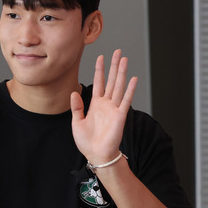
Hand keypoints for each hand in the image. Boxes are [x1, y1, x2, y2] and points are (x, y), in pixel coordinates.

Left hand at [70, 49, 136, 164]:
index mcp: (95, 105)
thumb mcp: (76, 122)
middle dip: (114, 66)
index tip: (101, 57)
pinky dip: (129, 90)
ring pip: (119, 86)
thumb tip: (74, 92)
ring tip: (125, 59)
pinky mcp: (120, 116)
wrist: (96, 155)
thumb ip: (76, 107)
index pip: (98, 82)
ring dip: (122, 73)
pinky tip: (133, 79)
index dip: (100, 70)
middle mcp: (106, 104)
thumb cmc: (87, 142)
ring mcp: (114, 109)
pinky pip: (125, 100)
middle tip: (118, 52)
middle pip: (111, 80)